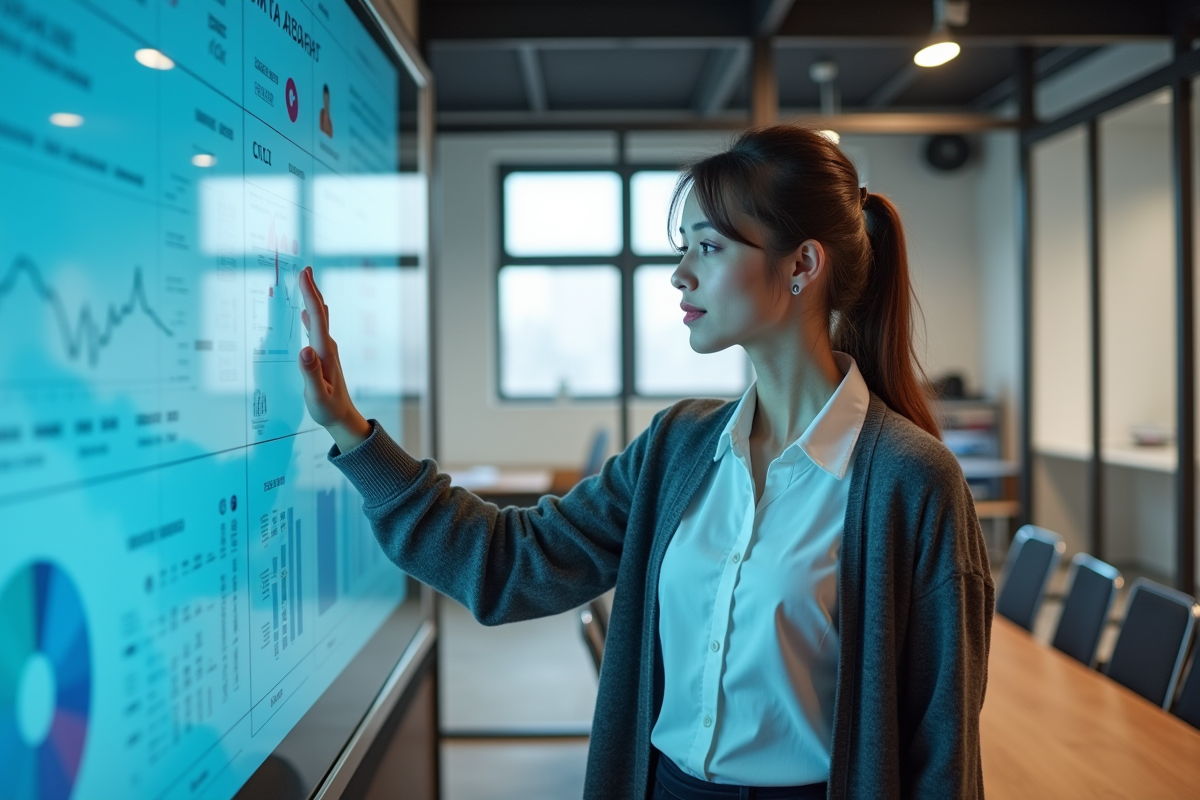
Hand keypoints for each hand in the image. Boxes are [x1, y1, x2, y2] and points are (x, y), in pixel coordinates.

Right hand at [297, 266, 371, 452]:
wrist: (342, 418)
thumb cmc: (328, 409)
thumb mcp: (316, 395)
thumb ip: (310, 373)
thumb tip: (304, 350)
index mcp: (325, 352)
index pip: (317, 317)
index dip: (310, 294)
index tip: (304, 274)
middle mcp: (328, 347)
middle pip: (320, 313)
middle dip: (312, 290)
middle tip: (305, 269)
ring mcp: (327, 351)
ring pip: (319, 320)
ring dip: (312, 300)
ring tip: (305, 283)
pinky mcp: (324, 356)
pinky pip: (316, 330)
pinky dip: (311, 317)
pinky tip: (306, 314)